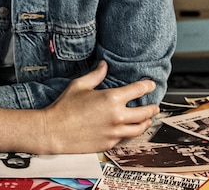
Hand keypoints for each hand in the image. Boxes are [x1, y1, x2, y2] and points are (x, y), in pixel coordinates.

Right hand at [40, 60, 158, 153]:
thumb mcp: (79, 85)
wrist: (54, 131)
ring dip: (145, 123)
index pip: (137, 90)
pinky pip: (125, 138)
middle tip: (155, 106)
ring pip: (139, 128)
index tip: (151, 84)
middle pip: (144, 113)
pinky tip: (128, 129)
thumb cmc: (64, 107)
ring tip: (147, 120)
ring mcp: (114, 132)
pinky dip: (129, 132)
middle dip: (152, 108)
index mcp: (111, 99)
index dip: (147, 86)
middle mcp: (117, 116)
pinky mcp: (109, 143)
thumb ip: (95, 75)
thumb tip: (104, 65)